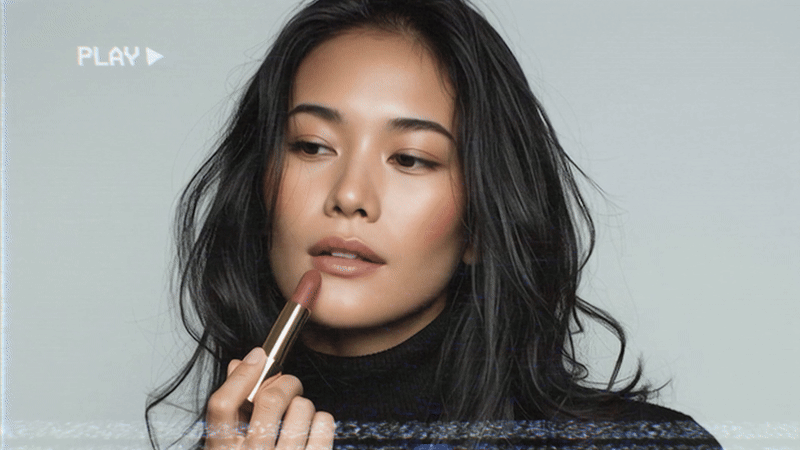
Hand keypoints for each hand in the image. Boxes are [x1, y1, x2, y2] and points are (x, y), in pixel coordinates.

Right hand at [204, 347, 334, 448]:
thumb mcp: (229, 448)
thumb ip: (232, 411)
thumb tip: (241, 365)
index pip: (222, 405)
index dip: (241, 375)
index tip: (259, 357)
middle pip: (269, 399)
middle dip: (284, 382)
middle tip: (288, 385)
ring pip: (301, 408)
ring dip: (303, 404)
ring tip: (298, 419)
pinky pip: (325, 424)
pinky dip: (322, 420)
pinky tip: (313, 431)